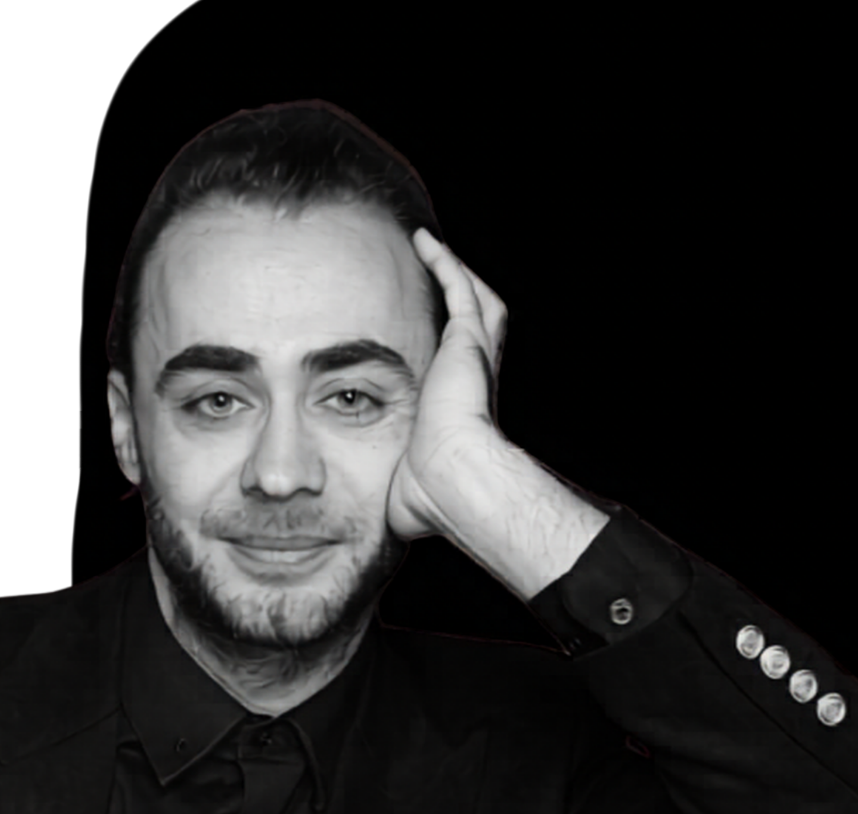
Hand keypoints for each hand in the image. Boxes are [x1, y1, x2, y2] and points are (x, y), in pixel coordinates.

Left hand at [386, 228, 510, 544]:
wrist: (454, 482)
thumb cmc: (432, 498)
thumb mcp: (407, 496)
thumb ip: (396, 496)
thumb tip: (379, 528)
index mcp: (463, 409)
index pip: (463, 367)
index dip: (452, 348)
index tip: (433, 339)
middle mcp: (474, 377)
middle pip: (478, 324)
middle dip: (463, 299)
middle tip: (440, 278)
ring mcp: (473, 356)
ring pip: (474, 298)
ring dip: (455, 273)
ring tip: (431, 251)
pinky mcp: (466, 340)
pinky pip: (456, 286)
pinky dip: (443, 262)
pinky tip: (422, 241)